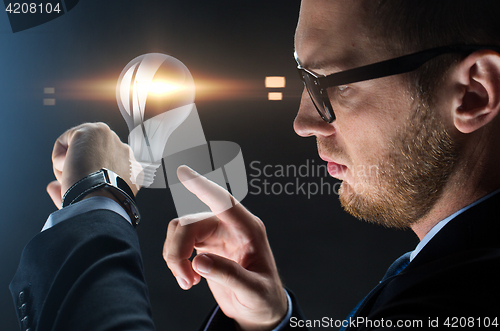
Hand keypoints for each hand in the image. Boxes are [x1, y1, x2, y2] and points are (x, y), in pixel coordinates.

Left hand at [46, 122, 137, 208]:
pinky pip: (65, 142)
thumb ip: (79, 191)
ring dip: (71, 163)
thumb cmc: (99, 206)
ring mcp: (110, 139)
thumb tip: (52, 187)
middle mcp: (125, 153)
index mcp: (133, 172)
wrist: (100, 200)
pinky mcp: (92, 131)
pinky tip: (69, 168)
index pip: (109, 168)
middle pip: (94, 156)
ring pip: (80, 149)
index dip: (92, 177)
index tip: (84, 188)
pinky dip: (59, 157)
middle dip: (82, 167)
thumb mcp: (97, 201)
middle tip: (76, 183)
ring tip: (74, 177)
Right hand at [163, 166, 287, 330]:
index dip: (203, 187)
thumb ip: (230, 275)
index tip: (183, 171)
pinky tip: (190, 277)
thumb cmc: (263, 297)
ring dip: (175, 256)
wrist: (258, 309)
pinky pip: (178, 242)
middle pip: (190, 224)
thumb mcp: (254, 291)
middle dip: (179, 251)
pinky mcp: (204, 244)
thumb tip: (199, 262)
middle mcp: (230, 226)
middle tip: (185, 280)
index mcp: (248, 230)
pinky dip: (176, 260)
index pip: (224, 202)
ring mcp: (216, 234)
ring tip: (188, 281)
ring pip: (180, 230)